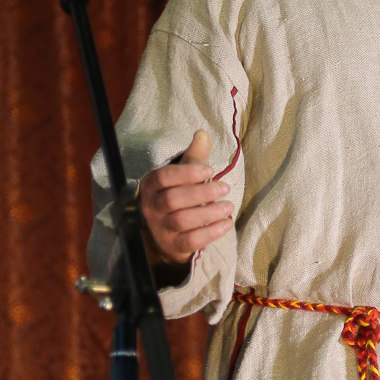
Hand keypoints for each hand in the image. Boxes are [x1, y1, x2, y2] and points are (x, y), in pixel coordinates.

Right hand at [137, 129, 233, 265]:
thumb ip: (194, 156)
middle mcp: (150, 207)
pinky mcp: (172, 246)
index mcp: (151, 185)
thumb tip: (202, 134)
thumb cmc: (177, 196)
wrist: (166, 234)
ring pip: (182, 220)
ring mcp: (159, 229)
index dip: (187, 173)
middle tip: (225, 188)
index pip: (164, 177)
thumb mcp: (183, 175)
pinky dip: (211, 232)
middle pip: (174, 200)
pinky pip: (191, 240)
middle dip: (202, 193)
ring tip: (229, 206)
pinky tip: (226, 224)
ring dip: (209, 213)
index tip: (210, 170)